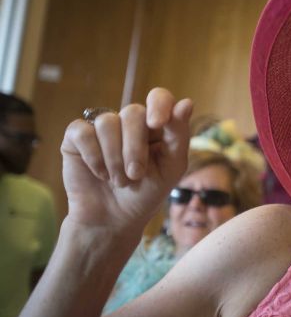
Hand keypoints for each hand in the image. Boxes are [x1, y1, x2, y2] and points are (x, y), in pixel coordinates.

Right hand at [61, 88, 192, 235]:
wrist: (114, 219)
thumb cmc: (146, 193)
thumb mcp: (171, 167)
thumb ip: (179, 135)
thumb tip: (186, 102)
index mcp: (156, 126)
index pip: (159, 98)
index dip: (159, 105)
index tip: (156, 123)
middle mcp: (129, 122)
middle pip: (133, 113)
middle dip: (135, 149)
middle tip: (136, 175)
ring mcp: (103, 127)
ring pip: (107, 122)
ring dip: (115, 158)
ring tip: (119, 180)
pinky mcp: (77, 137)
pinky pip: (83, 132)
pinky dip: (94, 157)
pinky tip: (100, 173)